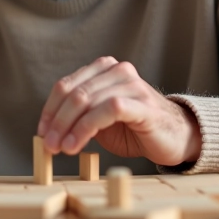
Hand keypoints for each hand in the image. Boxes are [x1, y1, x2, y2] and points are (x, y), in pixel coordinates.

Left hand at [37, 56, 201, 165]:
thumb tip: (48, 131)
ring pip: (87, 100)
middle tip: (48, 145)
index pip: (66, 85)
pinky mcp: (142, 103)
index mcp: (104, 69)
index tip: (42, 132)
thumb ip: (79, 117)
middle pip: (73, 92)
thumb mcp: (100, 120)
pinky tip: (77, 144)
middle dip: (56, 121)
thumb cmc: (136, 129)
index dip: (49, 110)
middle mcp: (117, 70)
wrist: (177, 137)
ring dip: (68, 127)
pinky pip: (107, 109)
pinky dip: (86, 127)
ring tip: (61, 149)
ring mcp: (131, 84)